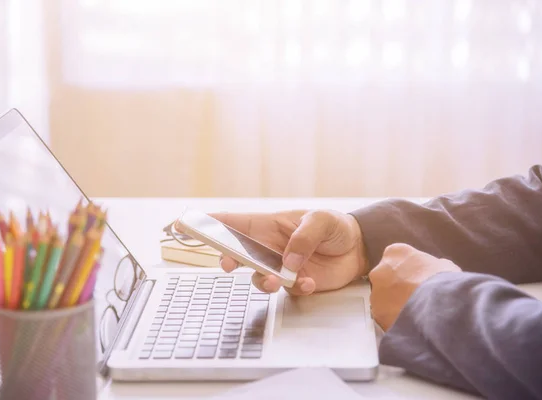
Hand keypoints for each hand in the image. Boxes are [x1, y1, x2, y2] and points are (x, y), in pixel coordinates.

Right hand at [210, 210, 367, 295]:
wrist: (358, 249)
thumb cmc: (335, 226)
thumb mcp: (321, 221)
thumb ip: (303, 238)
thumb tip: (287, 261)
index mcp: (268, 225)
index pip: (233, 222)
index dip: (207, 223)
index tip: (184, 225)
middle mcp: (268, 247)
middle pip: (236, 253)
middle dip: (227, 259)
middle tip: (229, 264)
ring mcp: (278, 266)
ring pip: (257, 277)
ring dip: (263, 281)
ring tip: (279, 280)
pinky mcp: (292, 283)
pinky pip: (285, 290)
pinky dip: (295, 288)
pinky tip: (308, 282)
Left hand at [369, 243, 461, 330]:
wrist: (437, 307)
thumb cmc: (442, 280)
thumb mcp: (443, 266)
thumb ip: (431, 266)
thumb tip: (432, 271)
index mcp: (395, 252)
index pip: (397, 258)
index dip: (408, 269)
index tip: (417, 278)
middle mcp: (379, 270)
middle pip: (385, 277)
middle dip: (396, 286)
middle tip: (413, 296)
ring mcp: (375, 293)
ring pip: (383, 298)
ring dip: (393, 304)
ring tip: (413, 313)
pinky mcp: (376, 314)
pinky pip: (385, 316)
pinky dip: (394, 319)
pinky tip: (409, 323)